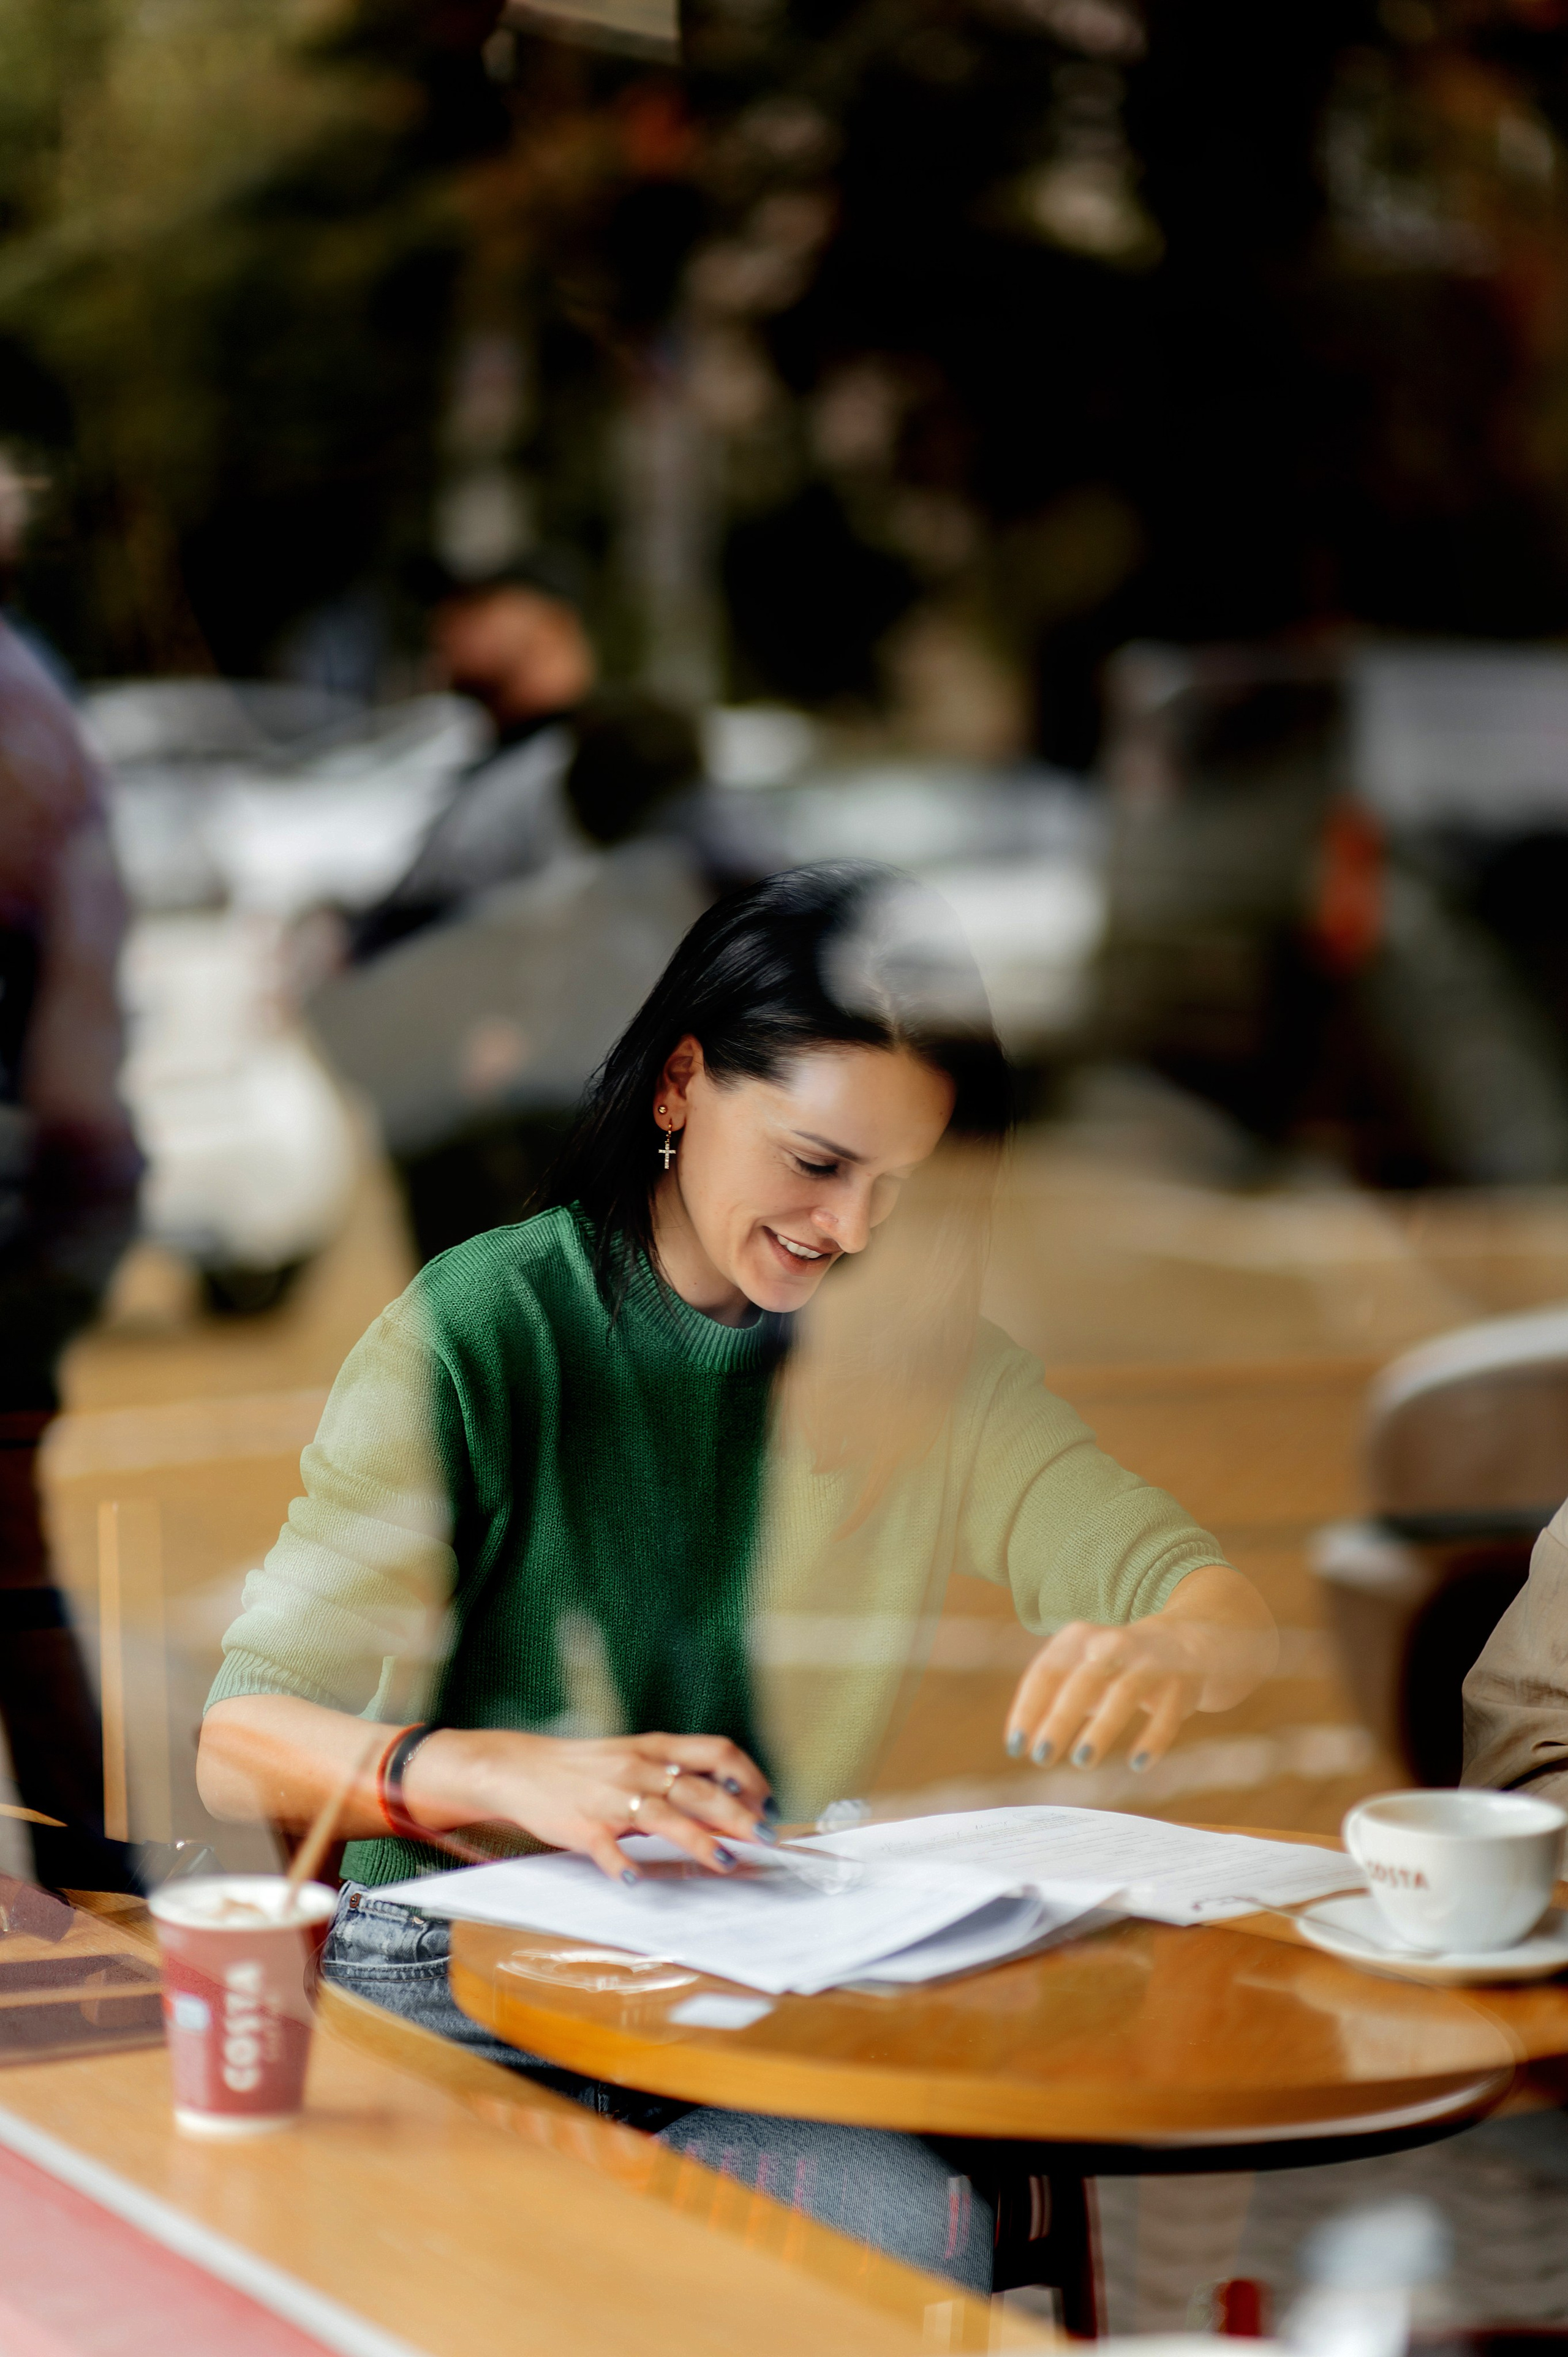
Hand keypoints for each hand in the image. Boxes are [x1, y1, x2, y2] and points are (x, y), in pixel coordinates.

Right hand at [405, 1728, 775, 1882]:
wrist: (519, 1767)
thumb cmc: (585, 1768)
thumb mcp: (634, 1758)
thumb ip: (675, 1776)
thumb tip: (727, 1804)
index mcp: (655, 1748)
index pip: (717, 1751)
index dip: (750, 1776)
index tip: (770, 1802)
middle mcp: (638, 1768)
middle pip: (700, 1788)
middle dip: (738, 1814)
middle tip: (764, 1838)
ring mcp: (610, 1797)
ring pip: (664, 1816)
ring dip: (698, 1840)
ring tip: (726, 1862)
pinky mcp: (581, 1825)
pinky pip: (605, 1847)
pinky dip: (622, 1864)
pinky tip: (638, 1881)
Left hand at [1003, 1617, 1209, 1774]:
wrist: (1185, 1644)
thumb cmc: (1116, 1667)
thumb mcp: (1080, 1672)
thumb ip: (1050, 1701)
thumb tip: (1019, 1744)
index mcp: (1079, 1638)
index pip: (1046, 1671)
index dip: (1028, 1709)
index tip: (1015, 1747)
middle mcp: (1113, 1644)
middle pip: (1082, 1681)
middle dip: (1059, 1719)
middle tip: (1040, 1757)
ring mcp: (1150, 1662)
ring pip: (1124, 1693)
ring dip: (1101, 1728)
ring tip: (1081, 1762)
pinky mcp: (1181, 1683)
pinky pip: (1168, 1713)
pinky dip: (1153, 1739)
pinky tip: (1137, 1764)